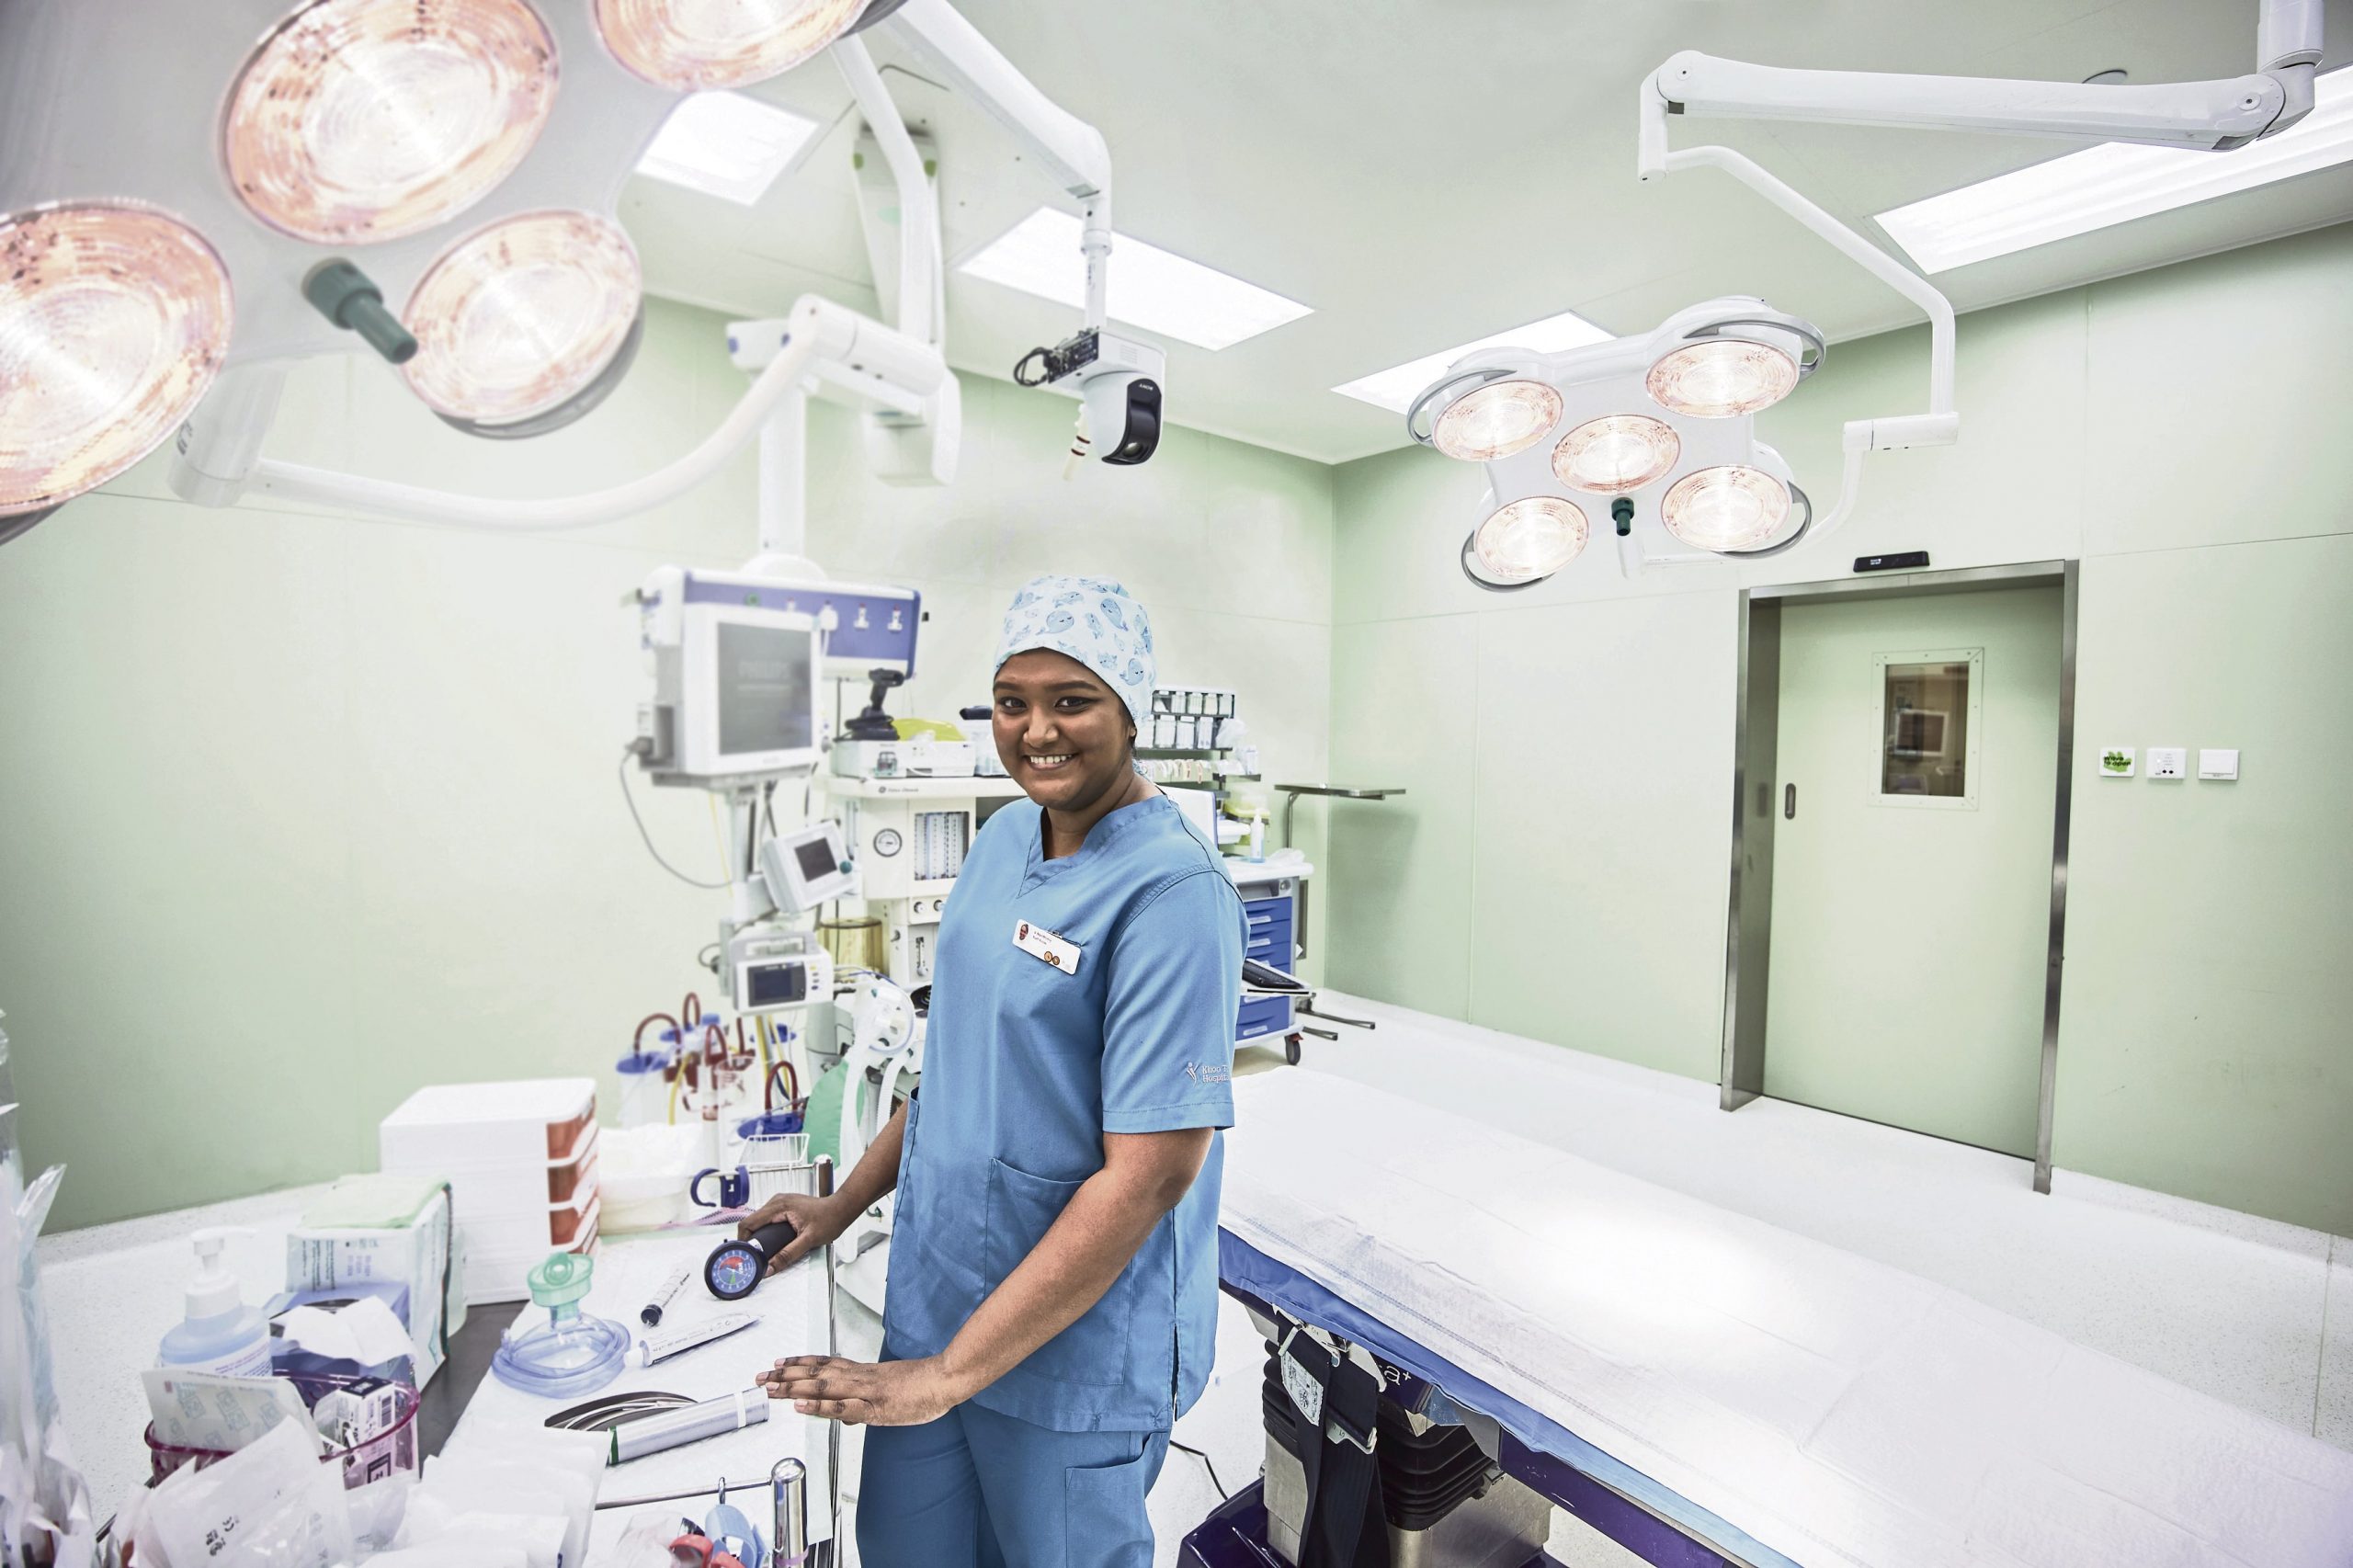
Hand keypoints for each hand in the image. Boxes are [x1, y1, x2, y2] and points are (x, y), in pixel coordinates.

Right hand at [735, 1192, 852, 1275]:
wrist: (842, 1208)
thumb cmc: (830, 1219)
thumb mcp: (808, 1241)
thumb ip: (788, 1255)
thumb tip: (769, 1267)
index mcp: (779, 1206)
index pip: (749, 1222)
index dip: (743, 1240)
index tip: (745, 1254)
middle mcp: (777, 1201)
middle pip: (752, 1222)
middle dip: (750, 1240)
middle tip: (753, 1257)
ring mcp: (780, 1203)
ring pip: (759, 1220)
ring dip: (757, 1235)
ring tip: (761, 1251)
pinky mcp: (784, 1206)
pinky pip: (767, 1219)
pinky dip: (765, 1230)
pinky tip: (770, 1242)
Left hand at [755, 1354, 968, 1426]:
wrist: (946, 1378)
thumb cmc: (923, 1385)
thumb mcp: (889, 1394)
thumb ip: (864, 1403)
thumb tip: (843, 1418)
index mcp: (863, 1372)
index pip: (824, 1364)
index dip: (799, 1364)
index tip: (778, 1364)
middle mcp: (859, 1377)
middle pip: (816, 1373)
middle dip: (786, 1377)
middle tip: (761, 1378)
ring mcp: (866, 1390)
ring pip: (823, 1386)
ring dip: (794, 1387)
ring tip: (771, 1389)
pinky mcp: (875, 1406)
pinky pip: (842, 1407)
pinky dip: (819, 1405)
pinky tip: (801, 1405)